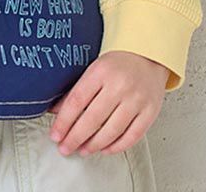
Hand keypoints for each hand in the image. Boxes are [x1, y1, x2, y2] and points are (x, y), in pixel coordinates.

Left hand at [47, 51, 168, 156]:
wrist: (149, 55)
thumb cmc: (119, 63)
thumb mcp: (94, 69)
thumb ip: (77, 90)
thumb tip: (56, 111)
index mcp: (101, 71)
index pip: (77, 100)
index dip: (64, 121)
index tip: (55, 134)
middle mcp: (119, 85)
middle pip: (93, 119)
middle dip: (75, 137)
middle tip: (65, 147)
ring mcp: (136, 100)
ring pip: (112, 131)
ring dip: (94, 145)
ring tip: (83, 150)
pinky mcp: (150, 112)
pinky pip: (132, 136)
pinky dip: (117, 146)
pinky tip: (105, 149)